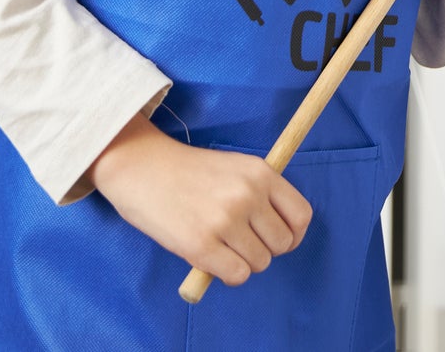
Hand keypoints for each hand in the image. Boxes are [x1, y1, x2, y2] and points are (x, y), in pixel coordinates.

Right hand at [88, 115, 310, 285]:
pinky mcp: (201, 246)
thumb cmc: (190, 171)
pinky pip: (236, 275)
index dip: (294, 234)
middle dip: (265, 249)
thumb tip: (283, 233)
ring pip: (259, 263)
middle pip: (282, 244)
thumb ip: (261, 193)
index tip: (279, 239)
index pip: (301, 215)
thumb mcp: (236, 168)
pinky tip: (212, 258)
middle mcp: (248, 195)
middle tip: (242, 242)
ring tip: (222, 245)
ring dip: (244, 261)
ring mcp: (225, 220)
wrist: (143, 168)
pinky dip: (228, 273)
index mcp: (260, 172)